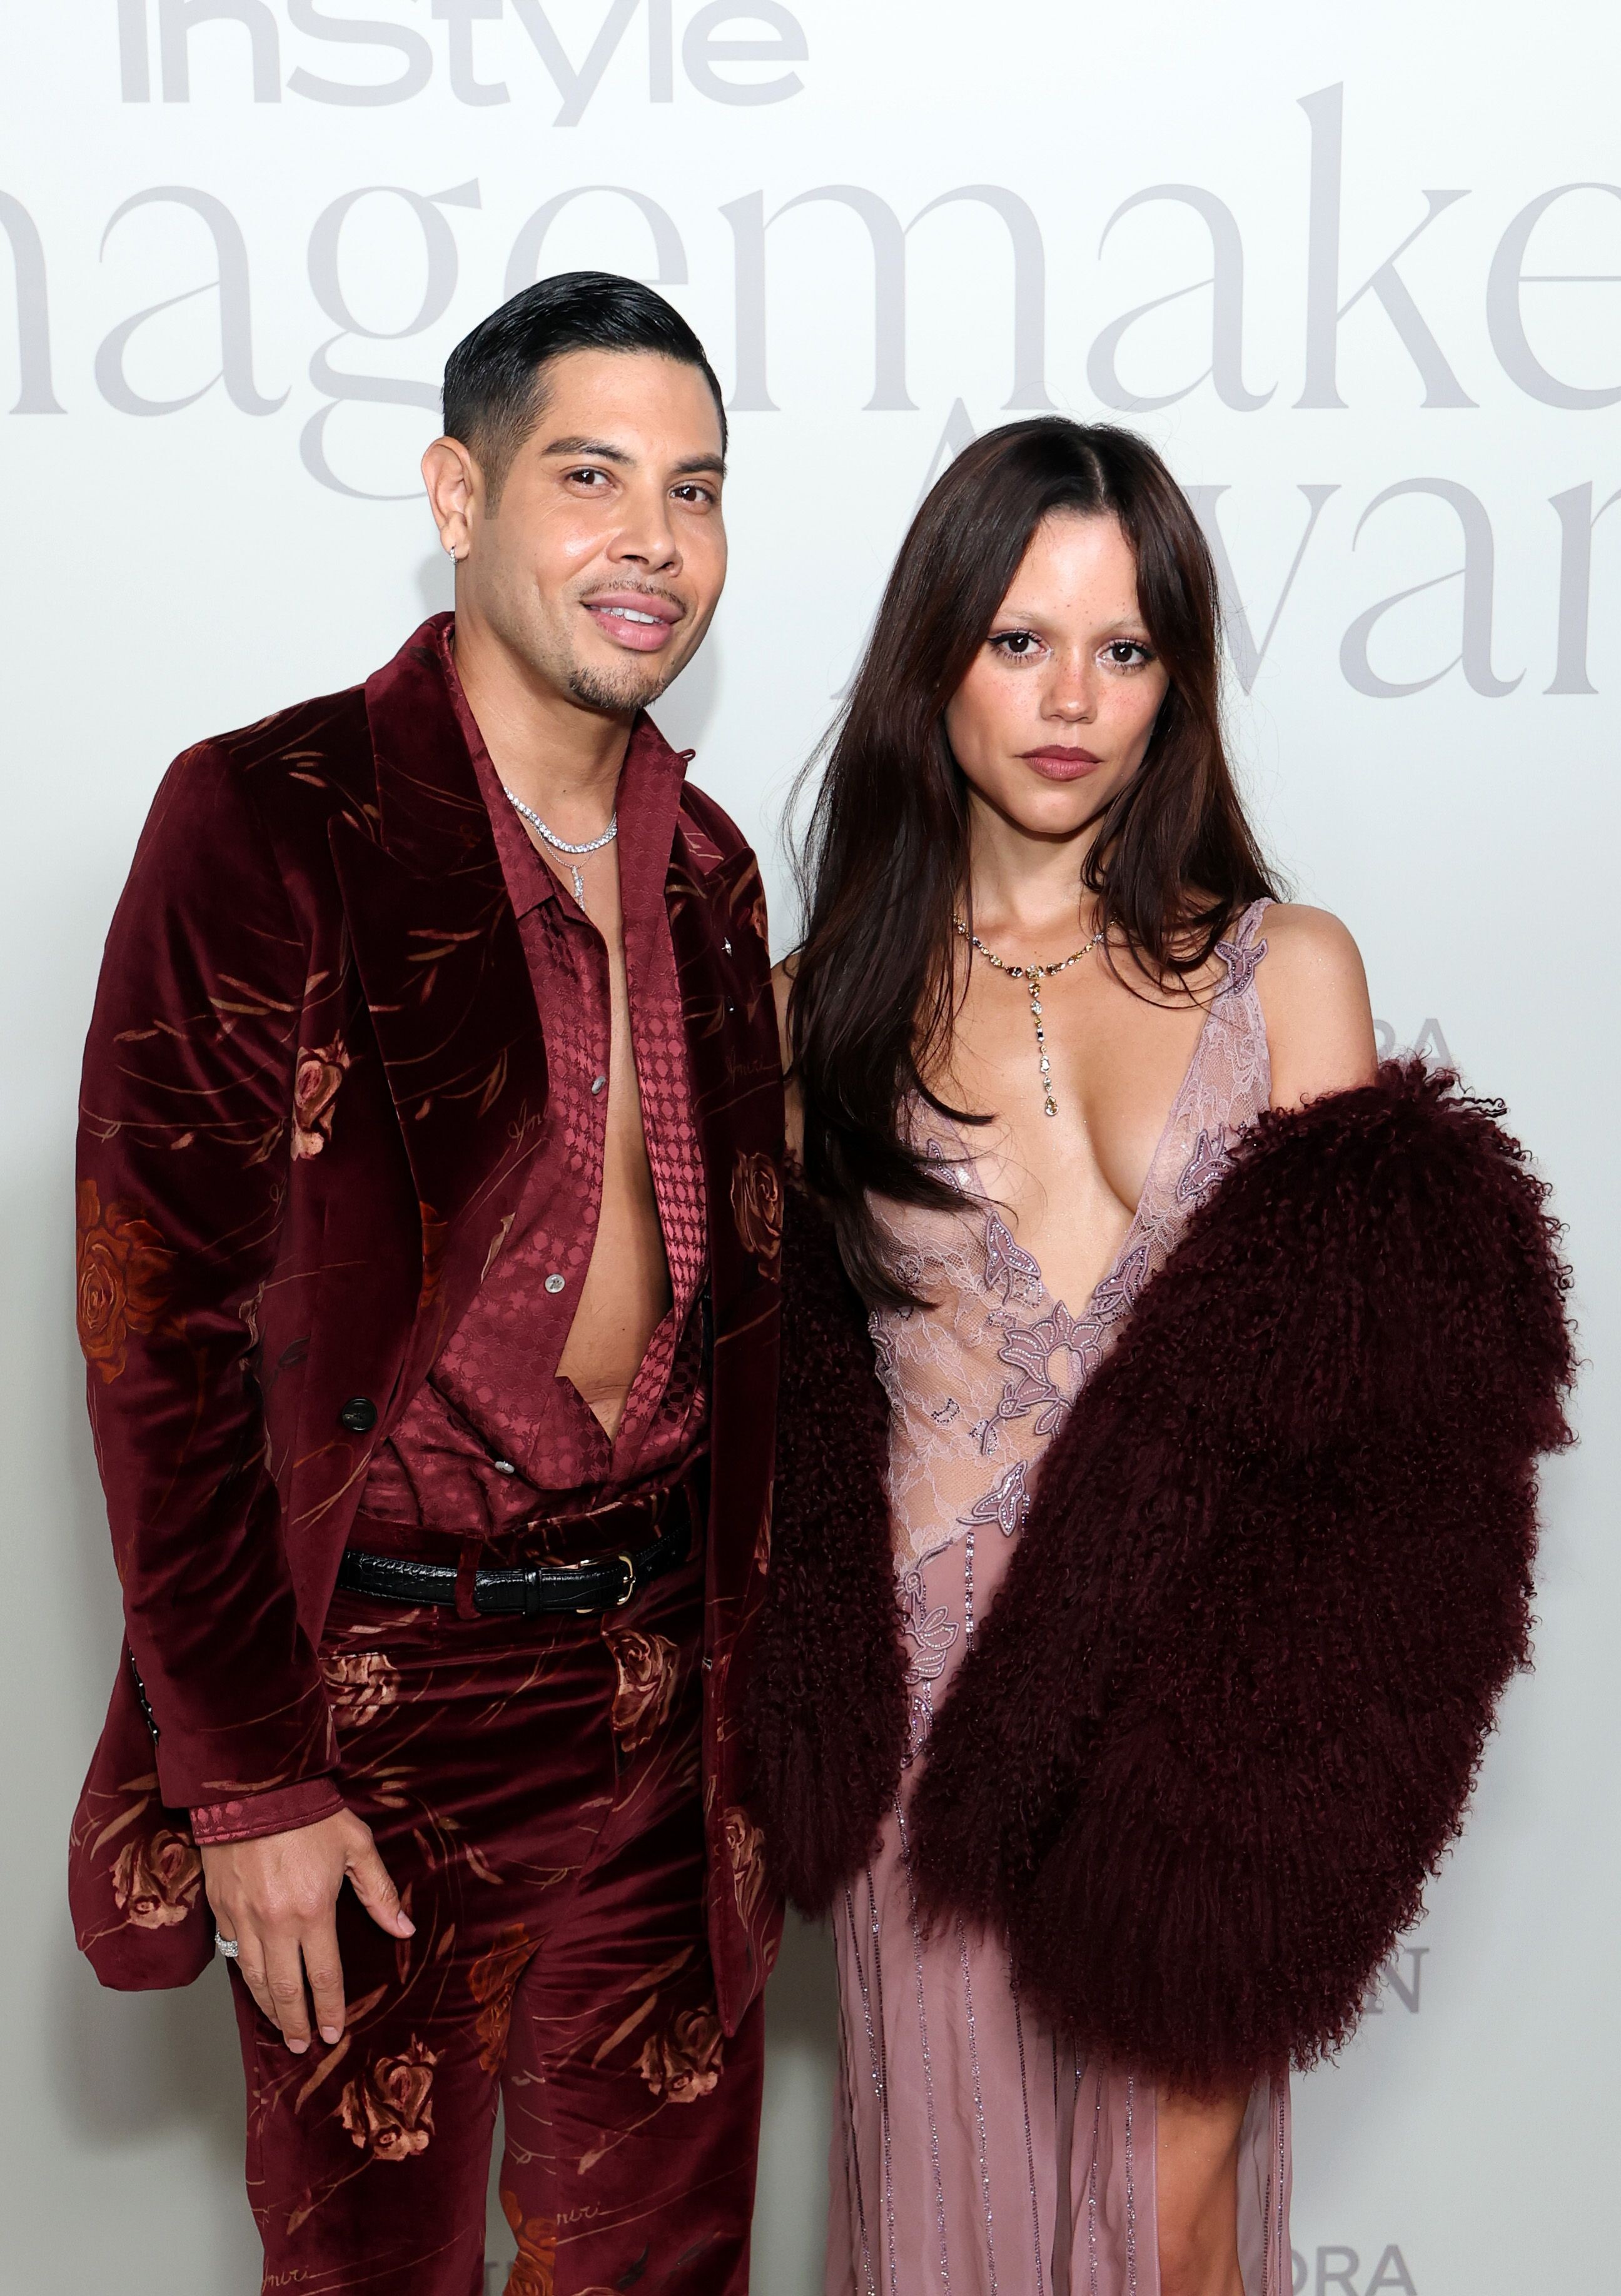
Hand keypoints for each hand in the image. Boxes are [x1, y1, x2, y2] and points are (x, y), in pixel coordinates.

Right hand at [201, 1808, 413, 2053]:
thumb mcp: (357, 1846)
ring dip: (268, 2007)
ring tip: (280, 2026)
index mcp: (313, 1911)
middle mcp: (275, 1923)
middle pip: (285, 1988)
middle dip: (295, 2022)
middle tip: (301, 2045)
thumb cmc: (310, 1813)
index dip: (329, 2009)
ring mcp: (243, 1918)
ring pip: (253, 1978)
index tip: (332, 2032)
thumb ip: (379, 1892)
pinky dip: (243, 1976)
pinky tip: (253, 1986)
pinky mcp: (221, 1908)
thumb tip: (403, 1929)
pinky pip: (231, 1954)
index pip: (323, 1976)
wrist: (255, 1786)